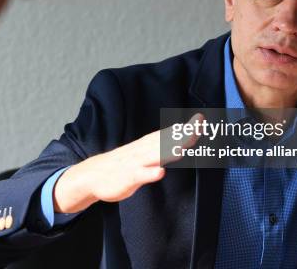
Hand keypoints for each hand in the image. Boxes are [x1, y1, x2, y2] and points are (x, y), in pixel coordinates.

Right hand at [53, 114, 203, 212]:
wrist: (93, 175)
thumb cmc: (123, 164)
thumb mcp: (145, 153)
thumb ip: (163, 147)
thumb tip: (183, 140)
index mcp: (149, 144)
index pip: (170, 133)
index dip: (187, 127)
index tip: (203, 119)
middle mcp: (144, 150)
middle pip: (167, 140)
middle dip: (184, 134)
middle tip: (201, 125)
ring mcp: (136, 162)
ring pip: (155, 155)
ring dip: (170, 150)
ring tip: (184, 146)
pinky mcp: (128, 177)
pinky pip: (140, 175)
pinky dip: (150, 173)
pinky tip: (160, 172)